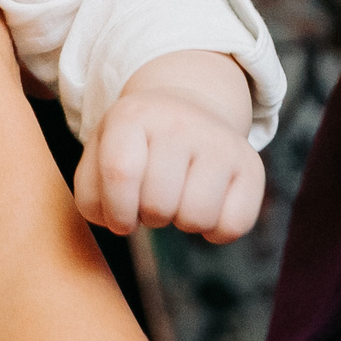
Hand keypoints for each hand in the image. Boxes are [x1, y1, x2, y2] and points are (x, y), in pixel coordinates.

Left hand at [75, 51, 265, 243]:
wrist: (188, 109)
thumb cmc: (136, 144)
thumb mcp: (100, 152)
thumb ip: (89, 193)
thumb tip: (113, 222)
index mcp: (132, 116)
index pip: (120, 174)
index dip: (117, 212)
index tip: (120, 218)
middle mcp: (179, 122)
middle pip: (157, 205)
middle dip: (149, 217)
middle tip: (152, 198)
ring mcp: (219, 141)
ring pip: (196, 218)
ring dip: (181, 223)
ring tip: (177, 199)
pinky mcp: (251, 165)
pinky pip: (232, 226)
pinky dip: (216, 231)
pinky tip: (207, 207)